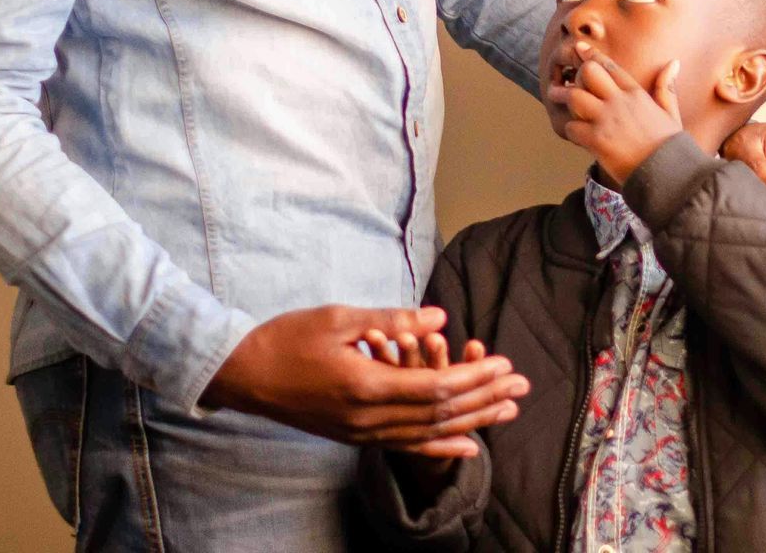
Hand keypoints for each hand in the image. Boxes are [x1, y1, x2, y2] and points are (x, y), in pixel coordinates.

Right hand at [200, 305, 528, 450]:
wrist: (243, 374)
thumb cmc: (288, 338)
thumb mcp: (340, 318)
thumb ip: (392, 321)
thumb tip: (441, 317)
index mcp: (366, 387)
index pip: (435, 387)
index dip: (474, 377)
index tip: (504, 363)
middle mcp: (368, 419)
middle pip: (440, 414)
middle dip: (484, 398)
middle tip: (522, 386)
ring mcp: (361, 433)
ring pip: (428, 434)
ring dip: (472, 422)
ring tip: (508, 410)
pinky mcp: (356, 437)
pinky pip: (406, 447)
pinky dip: (440, 448)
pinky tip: (468, 447)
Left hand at [551, 41, 682, 183]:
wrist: (668, 174)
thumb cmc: (671, 146)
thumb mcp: (671, 112)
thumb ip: (666, 87)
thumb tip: (674, 63)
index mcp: (637, 94)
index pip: (609, 66)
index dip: (591, 55)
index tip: (579, 48)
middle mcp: (620, 102)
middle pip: (588, 73)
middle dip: (577, 78)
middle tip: (570, 86)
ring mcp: (607, 120)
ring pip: (575, 97)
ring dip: (568, 102)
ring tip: (564, 105)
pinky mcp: (597, 140)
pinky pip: (571, 127)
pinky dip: (571, 131)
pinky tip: (578, 135)